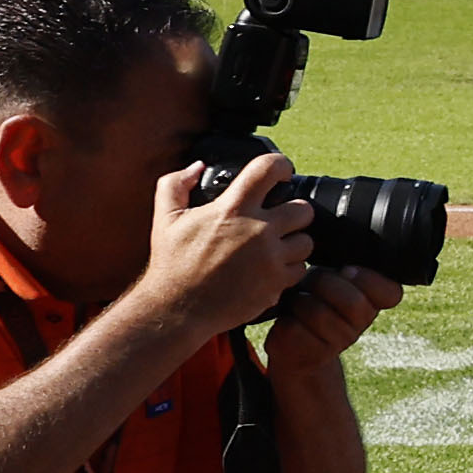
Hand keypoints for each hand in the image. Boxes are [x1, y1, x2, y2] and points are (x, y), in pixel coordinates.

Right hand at [128, 149, 317, 351]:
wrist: (178, 308)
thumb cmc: (172, 263)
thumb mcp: (165, 218)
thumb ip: (176, 184)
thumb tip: (198, 166)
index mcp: (232, 209)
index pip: (269, 169)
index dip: (280, 164)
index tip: (281, 171)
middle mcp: (258, 230)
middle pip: (303, 209)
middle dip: (294, 212)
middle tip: (280, 218)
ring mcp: (270, 258)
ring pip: (306, 242)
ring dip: (294, 242)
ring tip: (275, 247)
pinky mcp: (277, 283)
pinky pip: (300, 270)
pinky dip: (289, 269)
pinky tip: (271, 269)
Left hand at [264, 261, 404, 365]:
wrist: (293, 339)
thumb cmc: (312, 296)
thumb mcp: (329, 277)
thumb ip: (343, 271)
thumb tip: (346, 270)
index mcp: (373, 302)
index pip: (391, 293)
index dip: (368, 278)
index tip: (346, 270)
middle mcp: (362, 324)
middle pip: (353, 302)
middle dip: (322, 282)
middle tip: (309, 282)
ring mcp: (340, 342)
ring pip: (319, 314)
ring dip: (298, 300)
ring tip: (295, 300)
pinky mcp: (313, 354)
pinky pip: (297, 328)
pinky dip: (285, 319)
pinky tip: (288, 318)